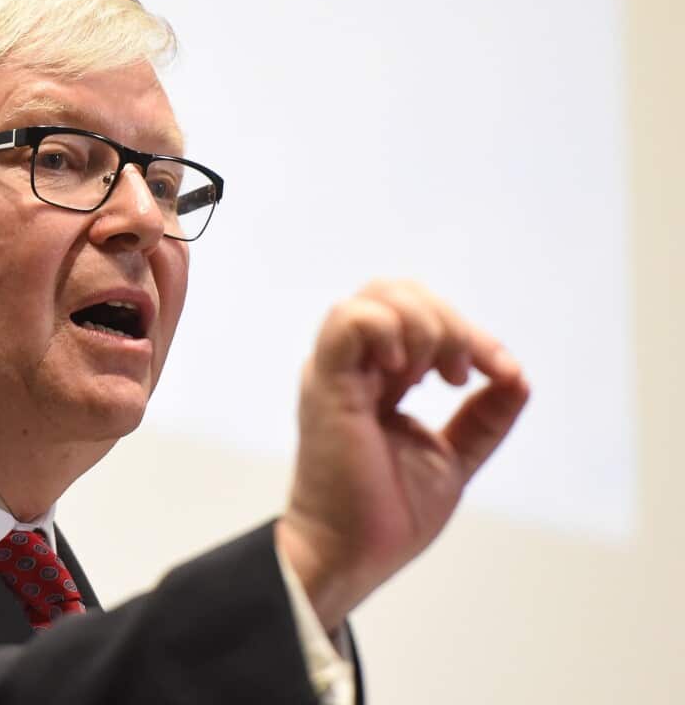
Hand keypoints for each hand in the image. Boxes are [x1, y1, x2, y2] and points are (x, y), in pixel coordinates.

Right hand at [275, 280, 529, 631]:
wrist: (354, 553)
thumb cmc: (387, 514)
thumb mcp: (453, 456)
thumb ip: (483, 419)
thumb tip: (519, 378)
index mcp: (376, 380)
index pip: (418, 317)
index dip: (469, 332)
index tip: (500, 372)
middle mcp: (352, 368)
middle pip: (397, 293)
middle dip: (449, 322)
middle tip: (462, 374)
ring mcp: (336, 371)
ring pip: (377, 296)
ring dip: (425, 325)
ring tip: (436, 374)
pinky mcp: (326, 382)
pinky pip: (351, 320)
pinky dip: (390, 330)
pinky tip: (405, 373)